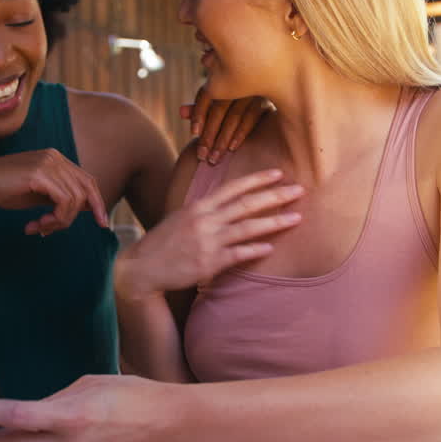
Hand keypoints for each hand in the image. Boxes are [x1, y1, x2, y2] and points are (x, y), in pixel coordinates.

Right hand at [0, 149, 108, 235]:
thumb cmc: (3, 191)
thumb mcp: (38, 194)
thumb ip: (60, 196)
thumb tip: (86, 207)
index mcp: (56, 158)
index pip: (87, 180)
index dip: (97, 203)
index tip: (102, 223)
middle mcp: (55, 157)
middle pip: (86, 189)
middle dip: (76, 216)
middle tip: (53, 230)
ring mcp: (48, 163)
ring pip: (75, 200)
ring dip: (59, 221)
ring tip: (39, 228)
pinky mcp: (40, 174)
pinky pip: (64, 202)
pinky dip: (54, 219)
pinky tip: (34, 226)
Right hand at [114, 169, 302, 298]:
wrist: (142, 268)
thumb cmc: (163, 243)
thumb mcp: (182, 218)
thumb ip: (205, 210)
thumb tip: (227, 203)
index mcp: (199, 206)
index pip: (233, 187)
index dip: (257, 179)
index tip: (278, 173)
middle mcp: (205, 220)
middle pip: (246, 204)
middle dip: (274, 196)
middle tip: (299, 190)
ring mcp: (207, 241)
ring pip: (247, 228)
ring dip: (274, 222)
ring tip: (296, 218)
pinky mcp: (208, 263)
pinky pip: (237, 254)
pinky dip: (255, 250)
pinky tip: (271, 247)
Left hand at [180, 84, 271, 163]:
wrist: (270, 90)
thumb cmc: (235, 99)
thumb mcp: (218, 101)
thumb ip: (200, 108)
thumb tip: (181, 112)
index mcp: (221, 78)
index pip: (205, 95)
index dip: (198, 114)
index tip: (193, 134)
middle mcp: (236, 82)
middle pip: (218, 109)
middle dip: (209, 134)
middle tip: (201, 155)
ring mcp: (252, 91)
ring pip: (234, 116)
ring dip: (222, 139)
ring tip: (214, 157)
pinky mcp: (266, 102)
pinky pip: (251, 118)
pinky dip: (241, 133)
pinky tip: (232, 148)